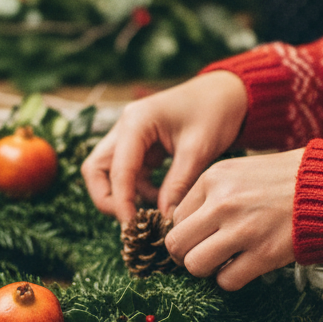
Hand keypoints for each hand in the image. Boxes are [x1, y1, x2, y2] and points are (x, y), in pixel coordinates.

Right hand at [81, 70, 248, 226]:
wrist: (227, 93)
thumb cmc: (214, 113)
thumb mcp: (198, 150)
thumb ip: (178, 184)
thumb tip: (164, 218)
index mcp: (135, 122)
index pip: (117, 170)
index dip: (121, 202)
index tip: (133, 228)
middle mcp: (124, 127)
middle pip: (95, 170)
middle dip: (108, 199)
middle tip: (131, 223)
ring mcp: (129, 136)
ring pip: (107, 173)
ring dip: (122, 196)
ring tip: (150, 214)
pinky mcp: (139, 146)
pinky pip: (127, 174)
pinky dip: (138, 191)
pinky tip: (161, 199)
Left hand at [165, 149, 302, 290]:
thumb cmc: (287, 180)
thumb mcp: (240, 172)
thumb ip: (211, 194)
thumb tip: (186, 226)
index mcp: (213, 179)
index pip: (176, 218)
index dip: (188, 232)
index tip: (202, 237)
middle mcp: (222, 203)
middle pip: (177, 244)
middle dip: (186, 255)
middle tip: (204, 256)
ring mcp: (242, 229)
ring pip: (195, 266)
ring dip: (206, 270)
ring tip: (223, 262)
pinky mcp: (264, 254)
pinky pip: (226, 281)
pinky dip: (232, 279)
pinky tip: (245, 266)